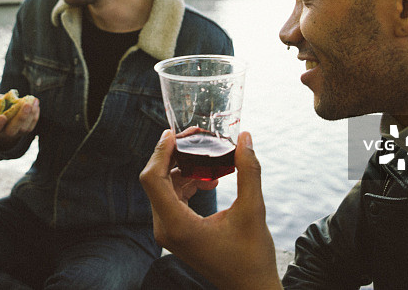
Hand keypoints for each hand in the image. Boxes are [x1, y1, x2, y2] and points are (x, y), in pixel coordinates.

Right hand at [0, 95, 39, 147]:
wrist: (8, 111)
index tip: (2, 116)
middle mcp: (3, 134)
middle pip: (11, 131)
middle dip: (19, 118)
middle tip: (25, 105)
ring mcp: (16, 133)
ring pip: (24, 128)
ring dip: (30, 115)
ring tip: (32, 101)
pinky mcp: (27, 130)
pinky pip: (32, 124)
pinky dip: (35, 114)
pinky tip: (36, 103)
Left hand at [140, 130, 281, 289]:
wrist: (250, 288)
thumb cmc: (252, 257)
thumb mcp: (254, 210)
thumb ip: (249, 172)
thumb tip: (245, 138)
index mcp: (178, 225)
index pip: (153, 179)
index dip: (160, 152)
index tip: (173, 133)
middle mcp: (166, 229)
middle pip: (156, 180)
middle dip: (174, 155)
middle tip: (196, 138)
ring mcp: (169, 232)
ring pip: (164, 187)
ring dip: (183, 169)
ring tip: (209, 159)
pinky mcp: (176, 232)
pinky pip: (172, 198)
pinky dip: (187, 182)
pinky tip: (210, 178)